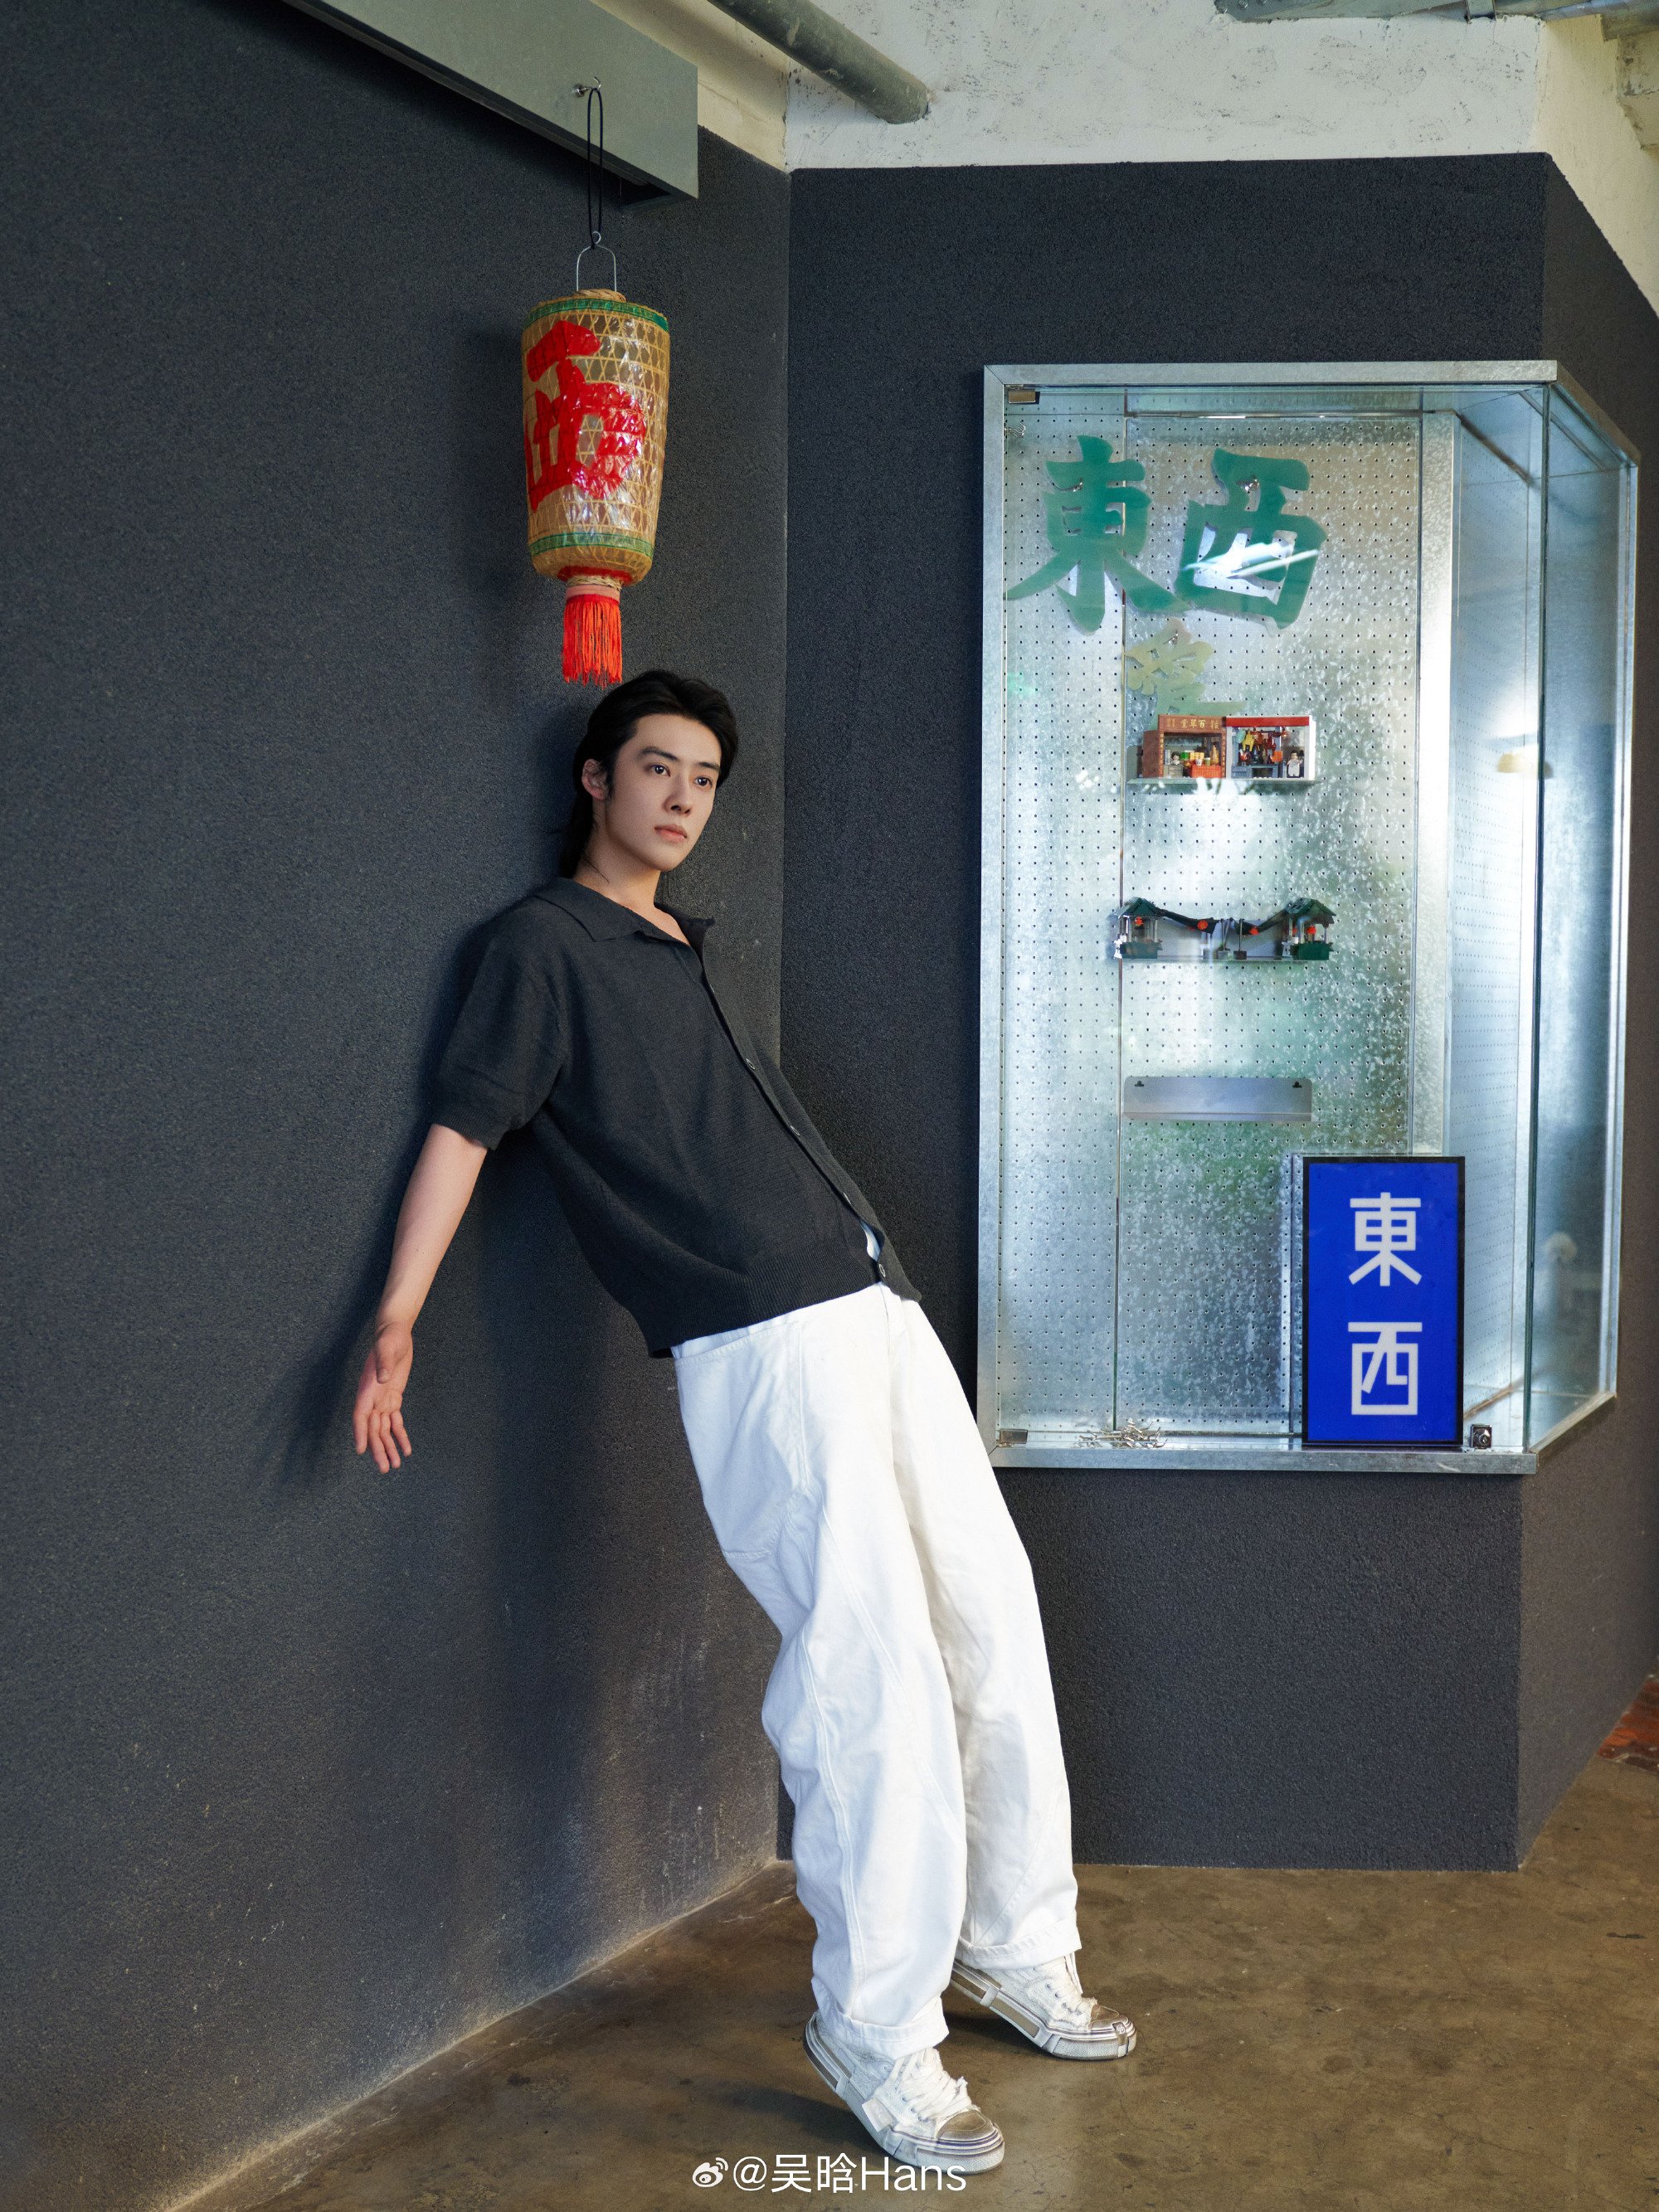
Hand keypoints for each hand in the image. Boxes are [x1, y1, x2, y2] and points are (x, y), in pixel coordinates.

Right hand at [353, 1320, 413, 1471]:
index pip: (360, 1415)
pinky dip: (399, 1435)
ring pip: (383, 1429)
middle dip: (378, 1449)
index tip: (361, 1450)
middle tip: (385, 1468)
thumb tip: (384, 1379)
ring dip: (388, 1447)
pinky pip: (395, 1421)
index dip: (360, 1433)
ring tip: (395, 1465)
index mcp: (367, 1388)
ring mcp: (382, 1399)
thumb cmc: (389, 1338)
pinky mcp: (393, 1397)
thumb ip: (384, 1363)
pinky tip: (406, 1449)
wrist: (395, 1332)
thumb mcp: (387, 1348)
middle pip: (373, 1429)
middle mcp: (372, 1397)